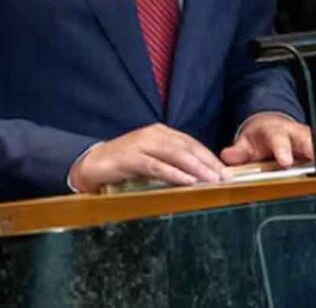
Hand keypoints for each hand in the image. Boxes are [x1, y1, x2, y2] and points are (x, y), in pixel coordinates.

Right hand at [69, 123, 229, 192]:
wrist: (91, 163)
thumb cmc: (124, 163)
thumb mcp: (151, 159)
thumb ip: (170, 162)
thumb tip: (196, 175)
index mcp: (161, 133)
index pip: (191, 143)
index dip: (209, 156)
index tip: (225, 170)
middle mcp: (155, 135)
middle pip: (188, 148)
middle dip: (208, 162)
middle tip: (224, 177)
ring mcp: (143, 144)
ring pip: (177, 155)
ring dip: (197, 168)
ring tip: (211, 180)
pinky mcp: (132, 158)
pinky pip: (158, 166)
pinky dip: (175, 174)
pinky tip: (188, 182)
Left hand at [219, 113, 315, 167]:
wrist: (270, 123)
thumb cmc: (259, 137)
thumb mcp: (245, 143)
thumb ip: (239, 151)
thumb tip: (228, 155)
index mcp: (277, 133)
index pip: (279, 141)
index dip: (282, 150)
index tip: (284, 160)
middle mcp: (298, 133)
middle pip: (312, 141)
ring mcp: (314, 137)